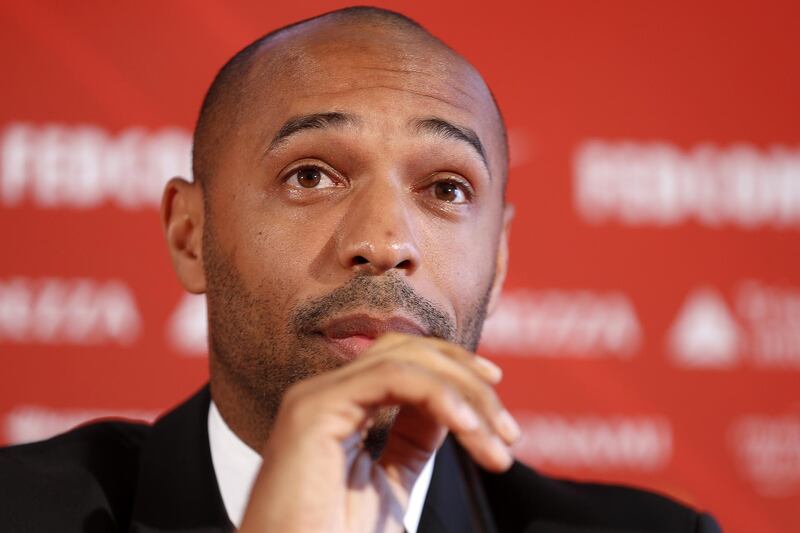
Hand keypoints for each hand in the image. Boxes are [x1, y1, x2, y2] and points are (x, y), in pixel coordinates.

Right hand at [238, 333, 519, 532]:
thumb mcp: (390, 484)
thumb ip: (412, 439)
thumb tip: (451, 409)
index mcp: (338, 407)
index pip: (403, 360)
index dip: (457, 371)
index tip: (500, 409)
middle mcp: (324, 393)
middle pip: (409, 351)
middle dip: (468, 381)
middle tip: (508, 431)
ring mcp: (316, 397)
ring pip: (406, 359)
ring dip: (464, 393)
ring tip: (496, 440)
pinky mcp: (314, 409)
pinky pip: (392, 379)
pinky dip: (439, 396)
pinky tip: (468, 428)